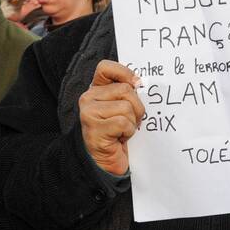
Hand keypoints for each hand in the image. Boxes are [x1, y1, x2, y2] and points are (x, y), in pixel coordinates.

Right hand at [79, 60, 145, 175]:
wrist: (105, 162)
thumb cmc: (118, 133)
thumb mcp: (123, 108)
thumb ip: (128, 93)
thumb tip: (140, 83)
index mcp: (96, 90)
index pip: (106, 67)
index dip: (124, 73)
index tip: (136, 84)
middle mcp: (88, 98)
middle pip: (125, 89)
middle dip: (136, 107)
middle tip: (129, 121)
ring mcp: (89, 113)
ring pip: (126, 107)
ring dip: (131, 122)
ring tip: (122, 131)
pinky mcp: (94, 128)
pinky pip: (123, 123)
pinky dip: (127, 132)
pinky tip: (119, 138)